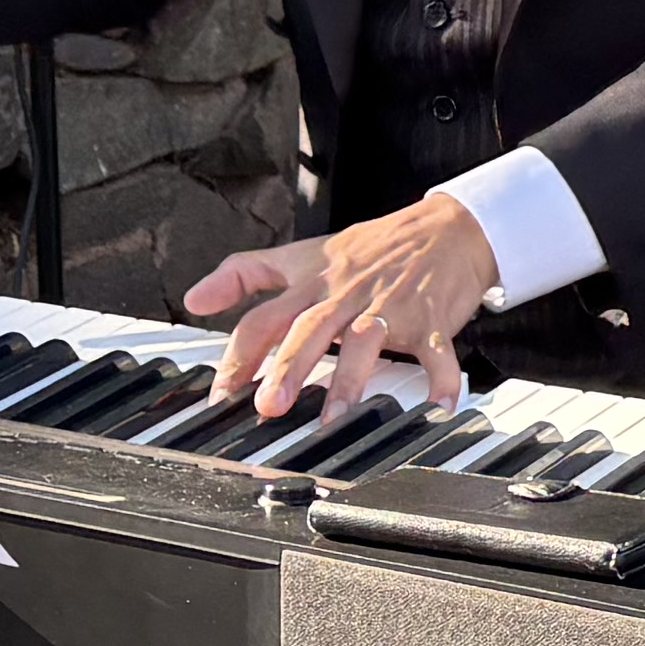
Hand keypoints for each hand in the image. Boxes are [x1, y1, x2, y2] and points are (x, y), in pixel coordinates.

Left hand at [190, 195, 500, 421]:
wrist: (449, 227)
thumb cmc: (375, 248)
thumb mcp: (305, 253)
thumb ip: (246, 274)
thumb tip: (194, 298)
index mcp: (314, 283)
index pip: (267, 316)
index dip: (240, 354)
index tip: (221, 395)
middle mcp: (348, 295)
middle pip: (312, 329)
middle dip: (289, 366)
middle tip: (270, 406)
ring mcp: (390, 306)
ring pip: (367, 341)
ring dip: (352, 380)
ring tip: (334, 417)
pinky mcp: (431, 318)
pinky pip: (435, 351)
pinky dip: (439, 379)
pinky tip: (437, 408)